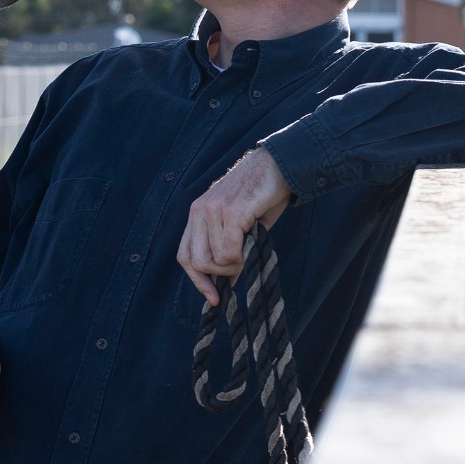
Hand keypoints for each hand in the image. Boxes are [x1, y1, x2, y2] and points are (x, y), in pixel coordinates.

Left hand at [178, 149, 291, 305]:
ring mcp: (214, 210)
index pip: (185, 255)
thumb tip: (229, 282)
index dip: (197, 281)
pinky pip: (229, 250)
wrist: (279, 165)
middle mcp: (200, 210)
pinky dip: (241, 258)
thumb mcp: (240, 224)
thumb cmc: (261, 196)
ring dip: (235, 265)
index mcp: (197, 213)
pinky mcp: (232, 211)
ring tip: (249, 250)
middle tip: (239, 269)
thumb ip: (229, 249)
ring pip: (216, 259)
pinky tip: (251, 246)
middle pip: (196, 262)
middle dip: (218, 275)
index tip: (214, 298)